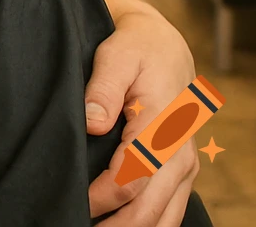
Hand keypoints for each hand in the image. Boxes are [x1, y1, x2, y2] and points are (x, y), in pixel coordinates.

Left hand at [83, 6, 197, 226]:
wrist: (165, 46)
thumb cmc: (136, 49)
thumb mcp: (116, 56)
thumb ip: (103, 89)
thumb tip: (93, 122)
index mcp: (161, 127)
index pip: (131, 179)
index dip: (99, 198)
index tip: (71, 202)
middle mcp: (179, 154)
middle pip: (149, 210)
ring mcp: (184, 167)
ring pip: (164, 219)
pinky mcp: (181, 172)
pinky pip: (169, 211)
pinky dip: (146, 225)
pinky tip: (115, 225)